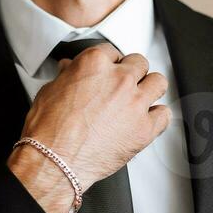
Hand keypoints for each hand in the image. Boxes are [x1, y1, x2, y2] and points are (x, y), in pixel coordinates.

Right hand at [11, 42, 170, 190]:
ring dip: (150, 89)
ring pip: (158, 83)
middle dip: (131, 74)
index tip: (108, 73)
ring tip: (140, 99)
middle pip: (139, 64)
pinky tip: (147, 121)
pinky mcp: (144, 129)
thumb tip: (70, 71)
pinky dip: (157, 117)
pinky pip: (164, 115)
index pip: (113, 52)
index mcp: (96, 64)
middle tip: (122, 87)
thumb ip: (67, 76)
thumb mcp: (50, 91)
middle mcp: (120, 80)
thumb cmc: (49, 130)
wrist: (55, 161)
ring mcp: (135, 103)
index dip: (110, 64)